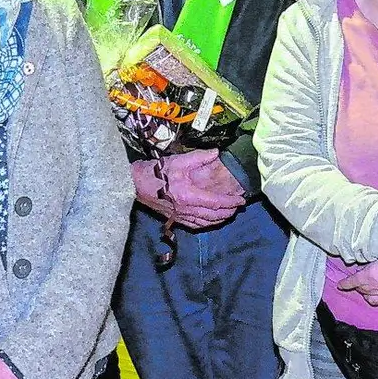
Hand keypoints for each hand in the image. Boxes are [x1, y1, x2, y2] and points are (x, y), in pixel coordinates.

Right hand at [130, 150, 245, 229]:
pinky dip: (207, 224)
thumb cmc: (156, 171)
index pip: (216, 202)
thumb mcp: (178, 160)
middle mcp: (186, 210)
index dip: (231, 202)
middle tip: (238, 207)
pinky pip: (195, 226)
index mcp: (189, 195)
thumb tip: (217, 152)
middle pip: (213, 216)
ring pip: (205, 223)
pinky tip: (211, 220)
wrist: (136, 184)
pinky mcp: (175, 219)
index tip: (241, 200)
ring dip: (220, 219)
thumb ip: (199, 157)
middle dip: (229, 212)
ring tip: (229, 213)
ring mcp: (180, 217)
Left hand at [337, 262, 377, 308]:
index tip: (339, 285)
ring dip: (367, 295)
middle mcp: (374, 288)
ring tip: (368, 291)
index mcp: (368, 276)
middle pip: (361, 290)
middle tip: (360, 280)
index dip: (345, 283)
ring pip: (370, 300)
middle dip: (358, 286)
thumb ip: (370, 259)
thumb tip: (364, 259)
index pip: (352, 281)